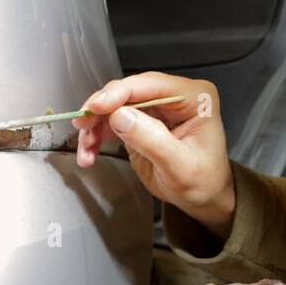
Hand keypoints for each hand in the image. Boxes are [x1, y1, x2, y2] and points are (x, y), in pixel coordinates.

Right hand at [73, 72, 234, 237]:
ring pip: (113, 106)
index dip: (118, 94)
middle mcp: (173, 96)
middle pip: (127, 92)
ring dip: (94, 126)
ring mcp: (155, 109)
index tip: (94, 108)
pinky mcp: (140, 122)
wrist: (203, 199)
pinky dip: (96, 136)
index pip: (149, 85)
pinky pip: (111, 122)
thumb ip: (151, 139)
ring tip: (86, 150)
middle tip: (81, 126)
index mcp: (192, 97)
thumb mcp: (179, 165)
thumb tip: (119, 116)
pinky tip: (89, 154)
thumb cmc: (202, 182)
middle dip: (100, 110)